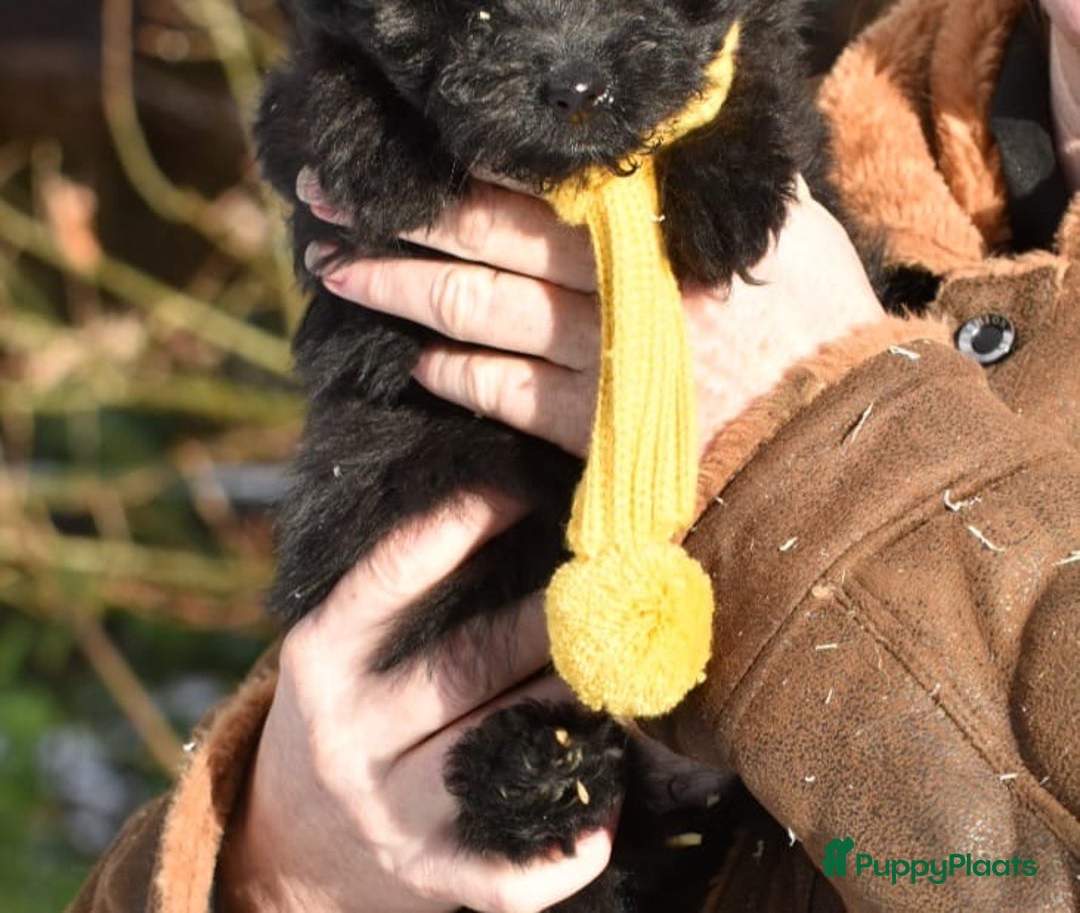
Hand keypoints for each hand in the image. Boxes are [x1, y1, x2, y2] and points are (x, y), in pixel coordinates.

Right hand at [216, 493, 614, 912]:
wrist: (295, 844)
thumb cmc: (348, 703)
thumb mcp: (339, 640)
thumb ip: (398, 585)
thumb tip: (507, 495)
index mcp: (320, 658)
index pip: (389, 579)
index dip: (457, 527)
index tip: (521, 489)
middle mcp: (347, 736)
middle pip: (467, 665)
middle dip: (548, 616)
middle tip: (611, 573)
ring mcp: (388, 814)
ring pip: (502, 752)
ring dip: (572, 710)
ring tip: (628, 666)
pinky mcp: (429, 877)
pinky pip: (510, 872)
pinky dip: (568, 843)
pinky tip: (610, 801)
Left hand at [300, 173, 883, 455]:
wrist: (847, 447)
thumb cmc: (821, 320)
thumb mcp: (783, 217)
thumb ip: (715, 167)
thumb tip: (675, 104)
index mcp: (649, 221)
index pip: (528, 178)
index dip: (447, 163)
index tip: (381, 147)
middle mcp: (611, 281)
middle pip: (478, 239)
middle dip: (393, 219)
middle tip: (320, 198)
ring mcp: (596, 358)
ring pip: (475, 312)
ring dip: (402, 292)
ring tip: (341, 272)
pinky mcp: (594, 431)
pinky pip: (506, 395)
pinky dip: (460, 375)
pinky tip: (421, 363)